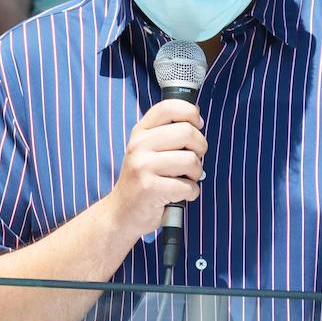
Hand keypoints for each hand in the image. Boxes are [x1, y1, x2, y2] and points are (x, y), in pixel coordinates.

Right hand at [106, 99, 206, 240]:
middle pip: (187, 132)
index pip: (169, 107)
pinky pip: (188, 186)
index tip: (196, 126)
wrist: (121, 213)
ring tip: (184, 180)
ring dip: (196, 174)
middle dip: (200, 149)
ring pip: (191, 160)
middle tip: (192, 161)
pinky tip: (178, 195)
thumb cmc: (143, 181)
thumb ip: (166, 133)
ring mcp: (143, 166)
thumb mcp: (147, 150)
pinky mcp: (150, 188)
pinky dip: (191, 193)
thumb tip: (196, 120)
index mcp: (140, 132)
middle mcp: (139, 145)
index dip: (190, 113)